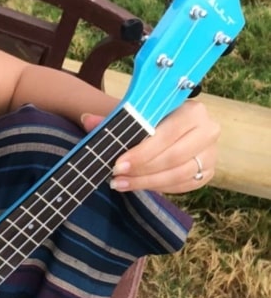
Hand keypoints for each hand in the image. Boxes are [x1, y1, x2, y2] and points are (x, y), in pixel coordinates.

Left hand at [82, 100, 219, 193]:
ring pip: (178, 174)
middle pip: (173, 157)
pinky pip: (183, 185)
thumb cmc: (152, 117)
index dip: (141, 152)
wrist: (171, 125)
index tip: (118, 164)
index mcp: (192, 110)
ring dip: (146, 182)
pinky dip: (158, 187)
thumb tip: (87, 120)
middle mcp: (208, 131)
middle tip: (116, 176)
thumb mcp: (135, 113)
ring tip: (120, 183)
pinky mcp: (207, 172)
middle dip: (141, 170)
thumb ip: (113, 118)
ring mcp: (210, 154)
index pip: (166, 135)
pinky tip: (138, 185)